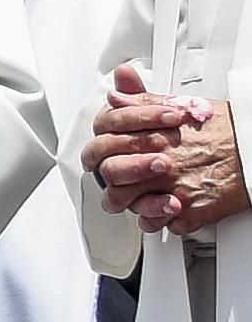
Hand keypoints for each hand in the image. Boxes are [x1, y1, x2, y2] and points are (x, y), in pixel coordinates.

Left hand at [83, 65, 248, 234]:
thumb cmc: (221, 126)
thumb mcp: (175, 104)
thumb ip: (140, 102)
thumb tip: (116, 95)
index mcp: (150, 137)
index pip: (105, 147)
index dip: (99, 152)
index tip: (101, 157)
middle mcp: (160, 164)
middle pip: (114, 178)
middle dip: (110, 182)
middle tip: (113, 185)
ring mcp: (175, 190)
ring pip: (135, 206)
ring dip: (133, 206)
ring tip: (135, 203)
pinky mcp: (194, 212)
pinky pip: (166, 226)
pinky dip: (162, 221)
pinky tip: (164, 212)